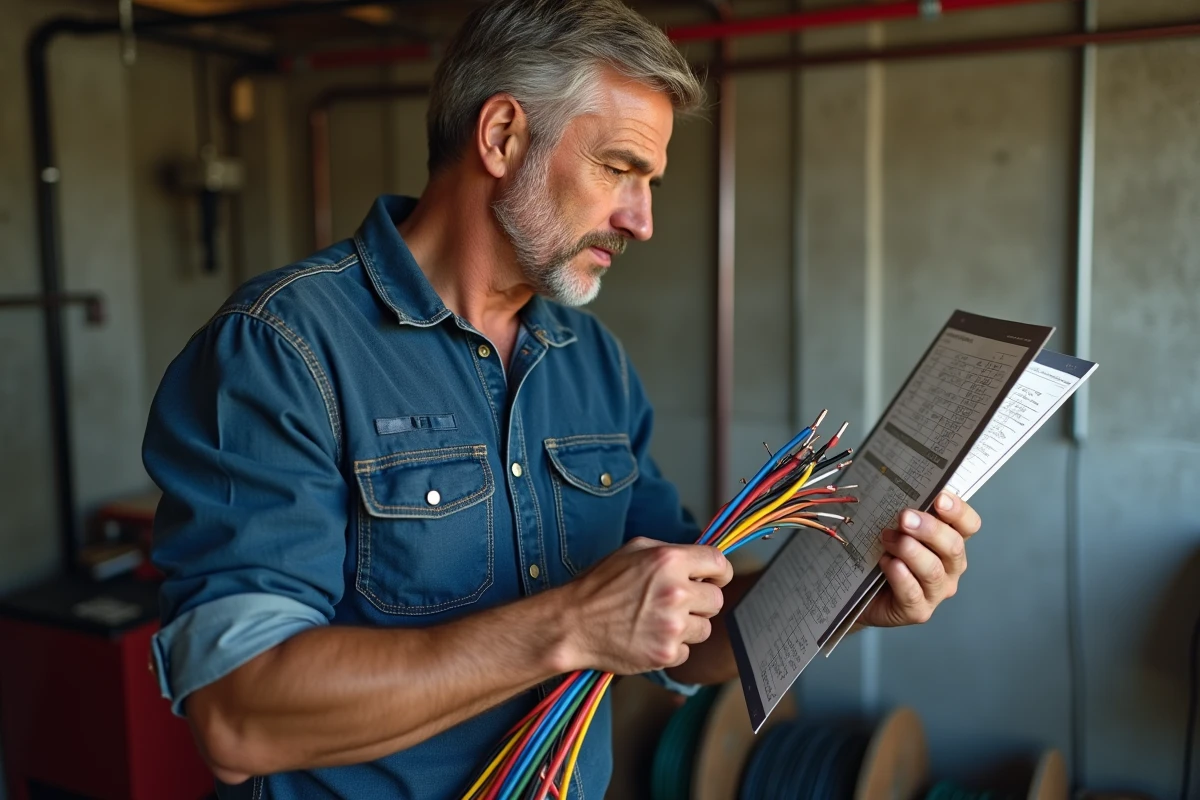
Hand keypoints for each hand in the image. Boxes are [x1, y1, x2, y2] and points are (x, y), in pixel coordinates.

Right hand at [559, 538, 732, 674]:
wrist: (573, 624)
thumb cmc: (600, 585)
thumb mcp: (633, 550)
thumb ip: (670, 551)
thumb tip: (698, 560)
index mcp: (670, 561)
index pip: (720, 563)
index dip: (718, 572)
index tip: (713, 579)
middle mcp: (676, 592)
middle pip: (717, 600)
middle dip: (701, 601)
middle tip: (677, 603)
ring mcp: (673, 626)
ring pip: (704, 628)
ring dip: (687, 626)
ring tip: (658, 620)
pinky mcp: (666, 653)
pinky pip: (686, 650)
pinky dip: (672, 647)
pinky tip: (649, 637)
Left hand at [858, 491, 981, 627]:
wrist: (860, 592)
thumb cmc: (883, 554)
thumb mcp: (895, 530)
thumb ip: (906, 515)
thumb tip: (901, 489)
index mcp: (950, 542)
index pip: (969, 525)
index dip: (958, 511)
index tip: (939, 498)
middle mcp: (950, 567)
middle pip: (953, 546)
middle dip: (929, 529)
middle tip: (904, 517)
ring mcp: (937, 591)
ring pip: (933, 570)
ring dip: (909, 550)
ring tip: (887, 538)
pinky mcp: (918, 611)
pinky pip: (913, 593)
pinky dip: (900, 575)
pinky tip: (887, 563)